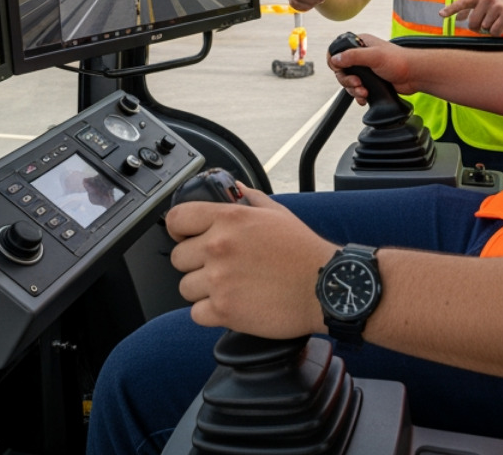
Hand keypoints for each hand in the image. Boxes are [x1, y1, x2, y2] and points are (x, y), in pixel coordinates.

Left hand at [167, 185, 335, 336]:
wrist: (324, 287)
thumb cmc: (304, 252)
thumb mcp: (277, 213)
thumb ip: (249, 198)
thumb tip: (234, 188)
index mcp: (230, 219)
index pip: (177, 219)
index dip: (177, 229)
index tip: (184, 237)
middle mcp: (219, 247)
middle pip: (178, 258)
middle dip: (194, 263)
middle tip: (218, 267)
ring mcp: (219, 280)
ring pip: (185, 288)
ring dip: (203, 290)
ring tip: (230, 287)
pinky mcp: (224, 311)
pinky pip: (196, 314)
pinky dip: (211, 313)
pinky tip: (233, 304)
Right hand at [327, 34, 415, 103]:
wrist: (414, 75)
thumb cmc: (399, 61)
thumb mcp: (374, 56)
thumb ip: (353, 56)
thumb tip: (335, 59)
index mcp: (360, 44)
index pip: (337, 51)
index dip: (336, 63)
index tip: (340, 71)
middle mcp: (361, 56)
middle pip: (341, 70)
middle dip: (348, 81)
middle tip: (358, 84)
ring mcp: (365, 69)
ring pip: (349, 82)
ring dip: (354, 90)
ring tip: (364, 92)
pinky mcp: (370, 81)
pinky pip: (357, 90)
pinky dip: (359, 95)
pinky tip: (364, 98)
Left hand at [439, 0, 502, 35]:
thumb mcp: (487, 0)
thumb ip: (472, 8)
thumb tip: (458, 18)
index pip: (463, 2)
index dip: (451, 9)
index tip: (441, 14)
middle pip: (473, 23)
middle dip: (478, 27)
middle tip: (486, 23)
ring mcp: (497, 7)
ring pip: (484, 28)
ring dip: (490, 28)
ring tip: (498, 20)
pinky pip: (495, 32)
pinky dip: (497, 32)